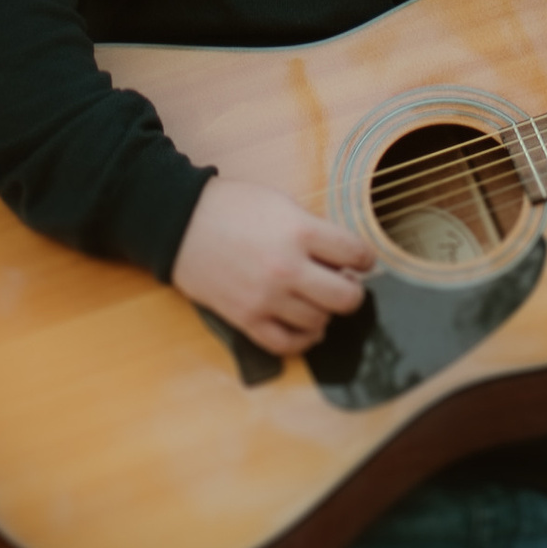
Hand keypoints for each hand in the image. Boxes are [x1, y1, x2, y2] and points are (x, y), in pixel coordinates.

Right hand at [172, 176, 372, 353]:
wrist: (181, 223)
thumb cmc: (232, 207)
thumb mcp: (281, 203)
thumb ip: (313, 229)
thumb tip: (342, 256)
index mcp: (300, 231)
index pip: (356, 254)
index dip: (365, 258)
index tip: (361, 261)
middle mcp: (287, 268)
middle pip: (346, 298)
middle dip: (353, 292)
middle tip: (345, 284)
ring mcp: (266, 298)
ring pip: (320, 322)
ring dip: (325, 312)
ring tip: (316, 299)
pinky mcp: (246, 319)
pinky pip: (287, 344)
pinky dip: (302, 339)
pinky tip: (304, 326)